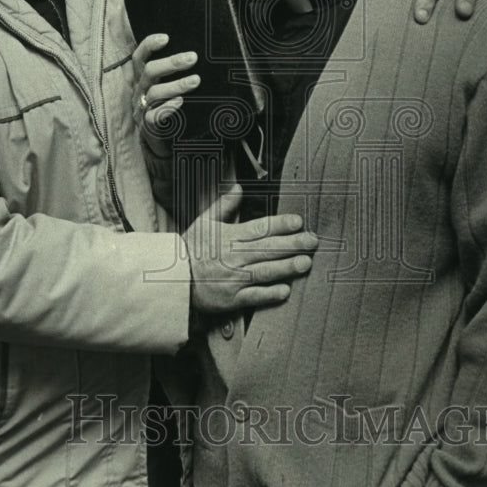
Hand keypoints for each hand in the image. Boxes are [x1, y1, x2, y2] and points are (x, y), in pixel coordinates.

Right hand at [131, 33, 201, 156]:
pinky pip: (155, 116)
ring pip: (156, 93)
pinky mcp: (148, 125)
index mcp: (142, 78)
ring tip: (196, 80)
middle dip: (171, 62)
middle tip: (193, 57)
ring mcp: (143, 107)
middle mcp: (141, 90)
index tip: (166, 38)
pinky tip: (181, 102)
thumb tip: (193, 54)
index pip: (139, 57)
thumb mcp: (161, 86)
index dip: (149, 45)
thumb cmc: (163, 105)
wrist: (156, 139)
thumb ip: (169, 71)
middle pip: (150, 71)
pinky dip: (168, 107)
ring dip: (176, 84)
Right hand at [184, 185, 317, 312]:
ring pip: (265, 271)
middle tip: (313, 241)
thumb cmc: (190, 250)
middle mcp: (233, 256)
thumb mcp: (203, 222)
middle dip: (292, 244)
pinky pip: (254, 296)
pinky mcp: (231, 298)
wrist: (173, 280)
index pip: (258, 228)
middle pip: (267, 248)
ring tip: (306, 263)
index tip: (298, 221)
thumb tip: (238, 187)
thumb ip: (224, 205)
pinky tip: (286, 290)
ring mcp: (233, 278)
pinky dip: (269, 293)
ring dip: (286, 267)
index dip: (280, 224)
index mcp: (228, 236)